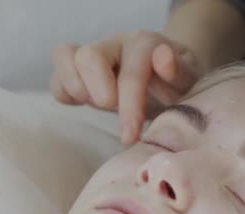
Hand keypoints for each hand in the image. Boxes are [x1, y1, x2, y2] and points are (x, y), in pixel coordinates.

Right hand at [50, 31, 202, 143]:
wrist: (167, 77)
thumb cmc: (177, 83)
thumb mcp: (188, 80)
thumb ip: (179, 71)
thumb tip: (163, 59)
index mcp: (144, 44)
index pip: (131, 72)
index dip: (129, 107)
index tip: (130, 138)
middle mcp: (114, 44)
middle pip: (89, 56)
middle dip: (98, 91)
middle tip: (111, 109)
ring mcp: (92, 54)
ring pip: (63, 55)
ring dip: (76, 88)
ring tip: (96, 104)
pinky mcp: (76, 70)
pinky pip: (55, 77)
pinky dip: (64, 93)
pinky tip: (84, 105)